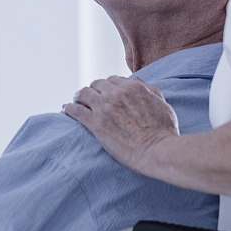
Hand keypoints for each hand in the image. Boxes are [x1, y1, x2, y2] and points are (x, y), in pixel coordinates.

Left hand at [63, 76, 179, 174]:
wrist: (158, 150)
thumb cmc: (164, 131)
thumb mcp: (162, 104)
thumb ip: (149, 89)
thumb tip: (136, 80)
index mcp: (133, 87)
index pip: (112, 80)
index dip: (106, 86)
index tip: (103, 92)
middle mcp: (116, 94)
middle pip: (96, 85)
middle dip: (92, 90)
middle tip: (88, 97)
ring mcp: (104, 108)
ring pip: (83, 94)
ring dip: (79, 96)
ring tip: (76, 101)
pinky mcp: (96, 124)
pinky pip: (76, 110)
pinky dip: (69, 108)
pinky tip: (66, 109)